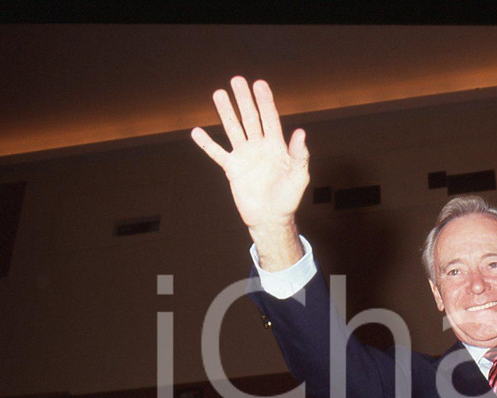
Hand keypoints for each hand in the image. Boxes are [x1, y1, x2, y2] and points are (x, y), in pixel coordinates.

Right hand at [191, 76, 309, 269]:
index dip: (265, 101)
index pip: (270, 118)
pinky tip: (196, 132)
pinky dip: (207, 143)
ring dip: (226, 112)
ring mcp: (245, 157)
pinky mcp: (232, 169)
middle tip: (237, 80)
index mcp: (277, 147)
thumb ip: (300, 156)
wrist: (270, 219)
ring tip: (218, 93)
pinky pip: (217, 153)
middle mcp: (260, 148)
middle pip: (250, 118)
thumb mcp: (299, 177)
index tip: (259, 84)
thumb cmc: (288, 200)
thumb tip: (300, 132)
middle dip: (244, 100)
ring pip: (233, 129)